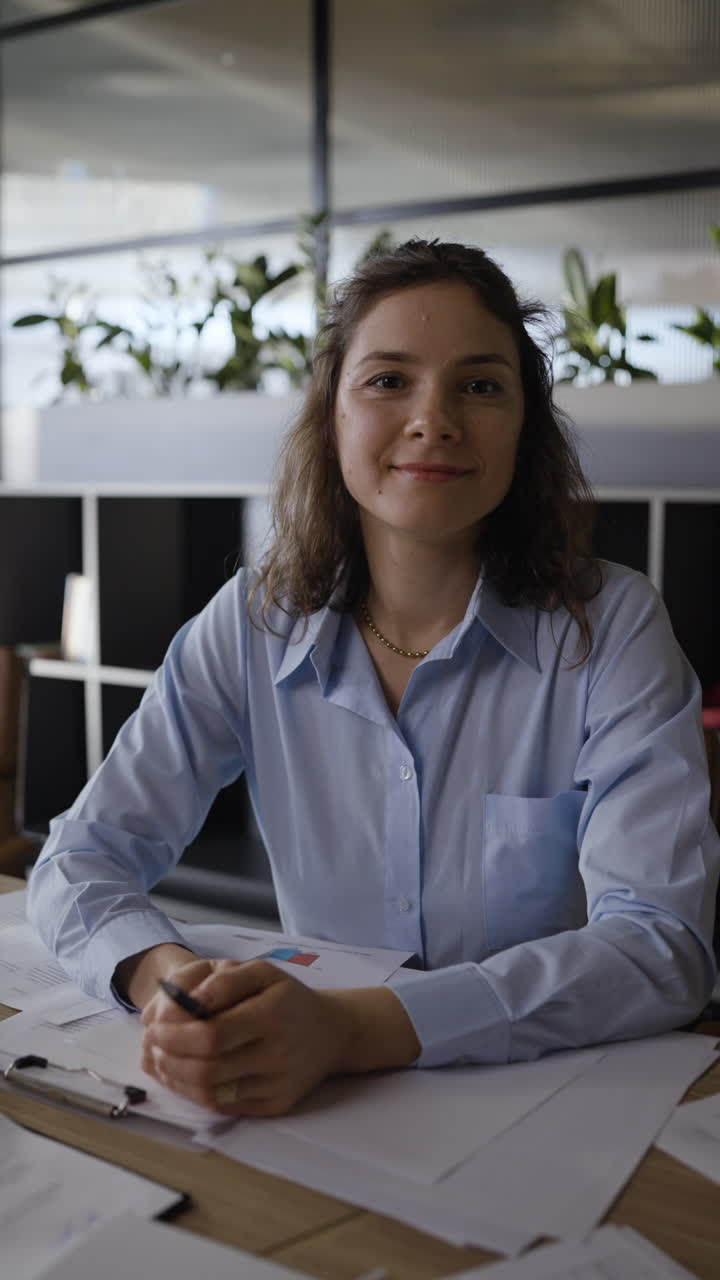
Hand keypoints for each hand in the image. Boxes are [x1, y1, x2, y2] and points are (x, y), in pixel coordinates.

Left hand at [140, 956, 357, 1116]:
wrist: (331, 1033)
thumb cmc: (288, 997)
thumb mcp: (262, 972)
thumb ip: (225, 980)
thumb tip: (190, 1001)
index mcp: (272, 1015)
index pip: (212, 1034)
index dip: (174, 1035)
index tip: (153, 1028)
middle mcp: (277, 1054)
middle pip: (207, 1068)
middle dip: (168, 1059)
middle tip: (150, 1046)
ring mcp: (277, 1085)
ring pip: (212, 1093)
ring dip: (176, 1080)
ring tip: (160, 1061)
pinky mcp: (276, 1105)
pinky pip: (226, 1107)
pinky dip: (195, 1094)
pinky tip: (183, 1077)